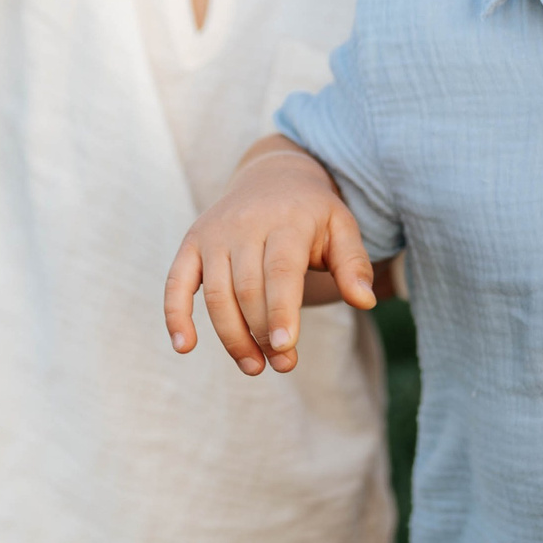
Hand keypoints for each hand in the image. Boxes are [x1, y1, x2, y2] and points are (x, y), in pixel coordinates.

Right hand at [164, 139, 377, 375]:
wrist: (272, 176)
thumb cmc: (312, 213)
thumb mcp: (342, 227)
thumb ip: (354, 264)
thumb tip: (366, 301)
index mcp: (287, 220)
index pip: (280, 271)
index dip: (281, 312)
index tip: (286, 349)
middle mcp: (245, 224)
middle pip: (247, 289)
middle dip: (263, 334)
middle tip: (283, 365)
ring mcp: (214, 234)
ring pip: (215, 293)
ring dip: (232, 337)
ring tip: (254, 367)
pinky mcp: (192, 243)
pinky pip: (176, 282)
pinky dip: (175, 315)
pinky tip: (184, 347)